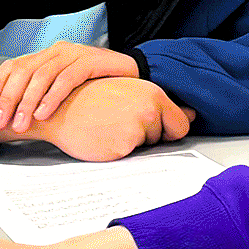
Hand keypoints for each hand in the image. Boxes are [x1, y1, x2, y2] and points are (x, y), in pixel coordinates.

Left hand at [0, 41, 139, 134]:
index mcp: (47, 55)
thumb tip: (13, 114)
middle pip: (24, 71)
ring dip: (28, 102)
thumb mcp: (65, 90)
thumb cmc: (96, 87)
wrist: (133, 76)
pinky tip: (44, 113)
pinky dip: (53, 96)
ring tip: (21, 124)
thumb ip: (43, 94)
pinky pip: (67, 78)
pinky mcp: (92, 61)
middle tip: (0, 122)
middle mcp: (57, 50)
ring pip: (42, 75)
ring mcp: (74, 53)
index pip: (13, 65)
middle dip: (9, 98)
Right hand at [22, 76, 193, 160]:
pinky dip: (119, 151)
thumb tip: (191, 114)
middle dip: (148, 135)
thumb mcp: (127, 92)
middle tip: (120, 122)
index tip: (150, 127)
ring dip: (132, 142)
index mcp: (152, 93)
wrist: (57, 107)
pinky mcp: (123, 147)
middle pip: (164, 137)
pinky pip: (130, 156)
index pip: (181, 123)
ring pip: (147, 147)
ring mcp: (136, 129)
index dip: (167, 129)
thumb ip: (160, 105)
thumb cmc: (90, 99)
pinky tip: (104, 137)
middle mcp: (148, 110)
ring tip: (109, 127)